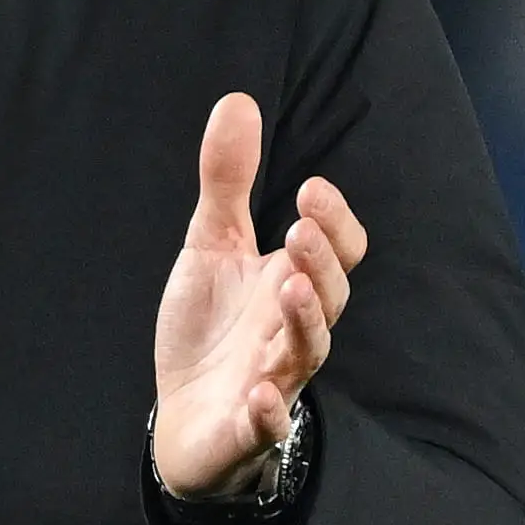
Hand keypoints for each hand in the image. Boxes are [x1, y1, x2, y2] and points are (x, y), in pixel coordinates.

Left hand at [150, 93, 367, 499]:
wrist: (186, 414)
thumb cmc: (211, 327)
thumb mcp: (211, 244)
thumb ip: (227, 180)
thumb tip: (237, 100)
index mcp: (290, 282)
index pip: (338, 251)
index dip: (333, 223)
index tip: (310, 189)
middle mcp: (292, 329)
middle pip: (330, 295)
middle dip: (319, 263)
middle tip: (298, 231)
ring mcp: (274, 378)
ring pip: (306, 352)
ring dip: (304, 322)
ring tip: (291, 288)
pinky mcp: (248, 425)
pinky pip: (268, 422)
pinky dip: (268, 412)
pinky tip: (258, 395)